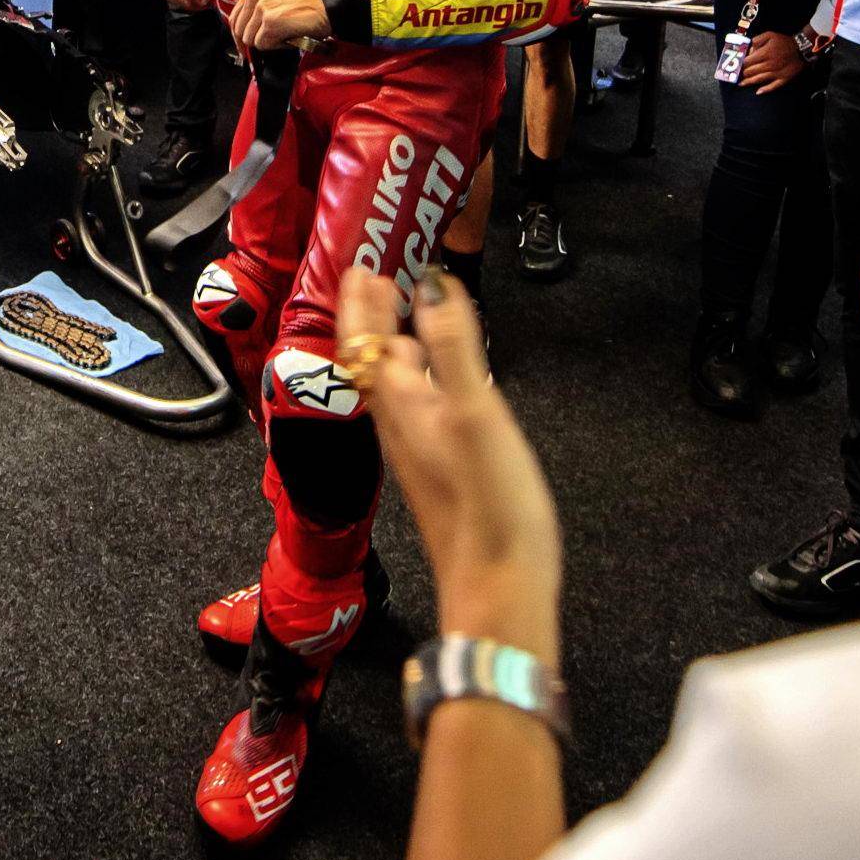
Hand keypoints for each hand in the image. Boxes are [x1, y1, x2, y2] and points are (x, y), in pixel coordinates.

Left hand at [228, 0, 330, 52]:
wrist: (327, 7)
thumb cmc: (305, 7)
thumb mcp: (273, 1)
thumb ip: (255, 12)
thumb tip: (242, 34)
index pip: (234, 19)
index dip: (238, 37)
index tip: (243, 47)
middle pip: (239, 32)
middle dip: (255, 41)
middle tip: (273, 39)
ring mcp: (262, 8)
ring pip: (251, 40)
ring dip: (268, 42)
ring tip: (284, 33)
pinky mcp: (271, 22)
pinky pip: (263, 44)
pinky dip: (276, 45)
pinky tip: (288, 36)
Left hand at [339, 270, 559, 658]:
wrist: (499, 591)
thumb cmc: (490, 509)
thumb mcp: (476, 411)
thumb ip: (452, 346)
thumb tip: (430, 285)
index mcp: (403, 407)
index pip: (366, 341)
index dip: (362, 302)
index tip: (360, 267)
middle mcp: (402, 429)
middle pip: (378, 362)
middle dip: (377, 319)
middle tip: (380, 282)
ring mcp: (421, 455)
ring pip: (399, 388)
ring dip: (399, 348)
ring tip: (409, 321)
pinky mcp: (444, 477)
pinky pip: (421, 413)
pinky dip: (424, 383)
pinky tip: (444, 389)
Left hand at [736, 30, 806, 92]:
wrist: (802, 48)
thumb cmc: (784, 41)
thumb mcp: (769, 35)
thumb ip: (756, 41)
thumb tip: (748, 50)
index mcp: (764, 54)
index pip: (747, 62)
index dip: (739, 64)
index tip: (735, 65)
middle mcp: (769, 65)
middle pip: (750, 72)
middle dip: (742, 73)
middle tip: (737, 75)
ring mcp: (776, 73)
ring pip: (759, 79)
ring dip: (748, 82)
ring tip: (741, 84)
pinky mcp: (784, 78)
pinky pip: (773, 86)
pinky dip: (765, 90)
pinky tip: (758, 92)